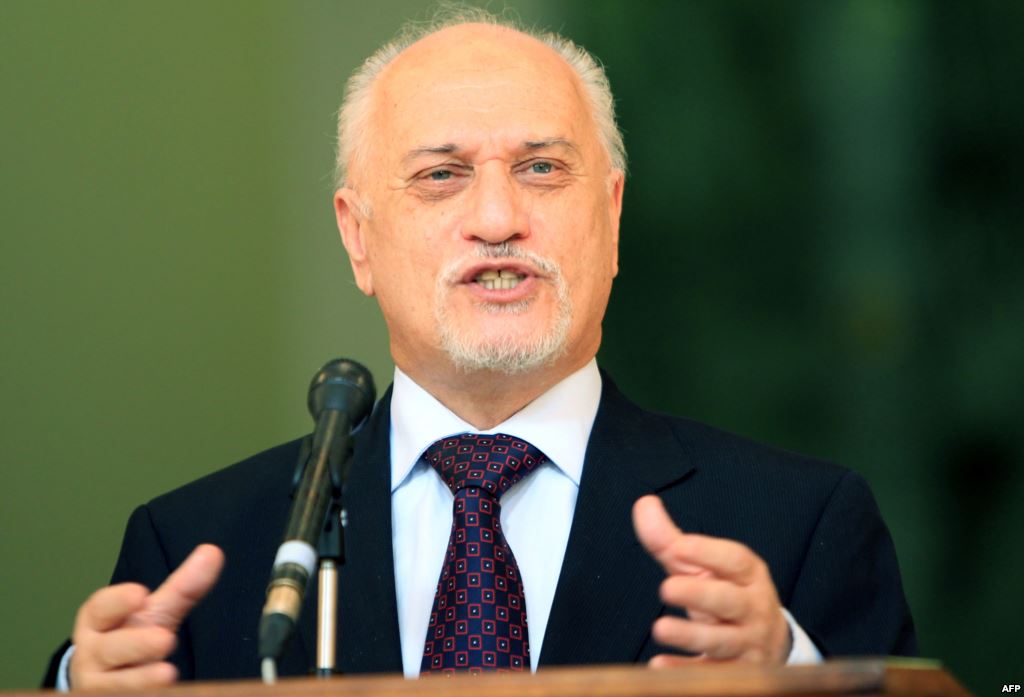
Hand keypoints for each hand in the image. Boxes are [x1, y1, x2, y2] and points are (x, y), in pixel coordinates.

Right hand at [69, 544, 223, 689]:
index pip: (101, 609)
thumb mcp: (152, 612)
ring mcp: (98, 685)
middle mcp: (93, 654)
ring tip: (168, 674)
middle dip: (136, 644)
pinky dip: (144, 696)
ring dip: (140, 680)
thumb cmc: (128, 637)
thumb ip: (181, 587)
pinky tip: (169, 692)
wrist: (101, 680)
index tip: (140, 594)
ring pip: (115, 684)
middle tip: (165, 638)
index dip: (117, 602)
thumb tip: (213, 552)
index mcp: (98, 622)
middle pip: (110, 649)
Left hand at [632, 496, 790, 666]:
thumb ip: (671, 540)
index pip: (735, 561)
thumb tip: (643, 504)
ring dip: (690, 635)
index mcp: (749, 576)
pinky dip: (686, 671)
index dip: (709, 552)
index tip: (679, 545)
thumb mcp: (704, 568)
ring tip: (659, 628)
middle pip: (729, 601)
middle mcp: (753, 609)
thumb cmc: (725, 595)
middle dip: (699, 593)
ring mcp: (748, 644)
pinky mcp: (737, 673)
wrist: (767, 645)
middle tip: (666, 587)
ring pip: (722, 641)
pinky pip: (713, 674)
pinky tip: (659, 666)